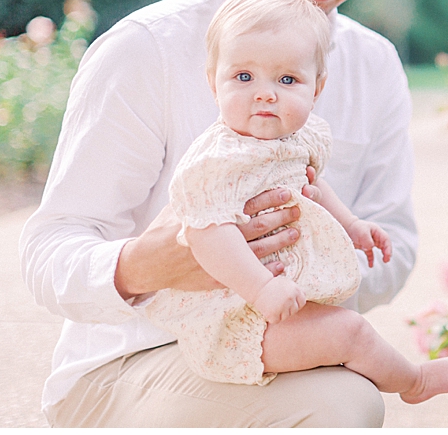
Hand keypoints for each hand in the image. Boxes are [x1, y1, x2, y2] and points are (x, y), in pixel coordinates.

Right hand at [115, 183, 312, 299]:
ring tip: (295, 234)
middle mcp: (218, 239)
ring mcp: (218, 261)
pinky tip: (281, 265)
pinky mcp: (216, 278)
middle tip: (299, 211)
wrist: (148, 262)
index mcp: (211, 218)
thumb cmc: (166, 228)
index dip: (270, 199)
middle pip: (258, 227)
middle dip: (281, 218)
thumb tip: (219, 168)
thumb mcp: (181, 205)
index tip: (288, 192)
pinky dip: (265, 270)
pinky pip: (247, 275)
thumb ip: (202, 193)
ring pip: (257, 251)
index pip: (247, 205)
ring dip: (278, 242)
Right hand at [253, 275, 305, 323]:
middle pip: (294, 311)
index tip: (288, 302)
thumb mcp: (288, 283)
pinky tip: (269, 310)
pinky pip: (277, 320)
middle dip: (288, 309)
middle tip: (278, 303)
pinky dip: (273, 317)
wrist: (258, 286)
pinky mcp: (273, 314)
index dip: (295, 303)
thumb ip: (297, 290)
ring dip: (280, 313)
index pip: (302, 303)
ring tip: (273, 305)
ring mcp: (282, 307)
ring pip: (286, 316)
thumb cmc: (273, 285)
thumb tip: (305, 295)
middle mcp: (290, 299)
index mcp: (296, 290)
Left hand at [346, 219, 391, 267]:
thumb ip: (368, 241)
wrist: (346, 227)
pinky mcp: (365, 246)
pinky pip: (370, 254)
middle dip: (387, 252)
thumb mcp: (362, 233)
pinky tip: (371, 265)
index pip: (386, 239)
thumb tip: (371, 248)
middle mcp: (375, 236)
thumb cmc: (355, 227)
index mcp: (377, 231)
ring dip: (383, 255)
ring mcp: (371, 242)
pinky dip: (371, 259)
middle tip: (386, 260)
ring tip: (384, 261)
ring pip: (380, 249)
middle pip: (384, 244)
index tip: (387, 255)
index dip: (388, 247)